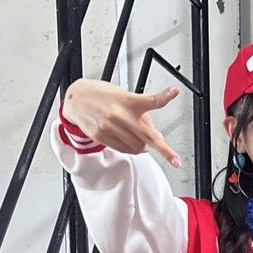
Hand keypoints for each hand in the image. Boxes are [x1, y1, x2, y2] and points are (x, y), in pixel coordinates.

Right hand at [62, 79, 181, 167]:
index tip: (175, 91)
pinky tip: (127, 140)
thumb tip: (157, 134)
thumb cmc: (102, 96)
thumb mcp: (123, 97)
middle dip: (164, 150)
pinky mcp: (102, 136)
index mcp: (129, 101)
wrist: (76, 99)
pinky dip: (131, 149)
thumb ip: (141, 113)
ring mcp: (110, 127)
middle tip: (176, 160)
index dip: (165, 96)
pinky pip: (124, 150)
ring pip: (137, 147)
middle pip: (148, 136)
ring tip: (137, 137)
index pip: (151, 100)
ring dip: (143, 146)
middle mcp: (120, 115)